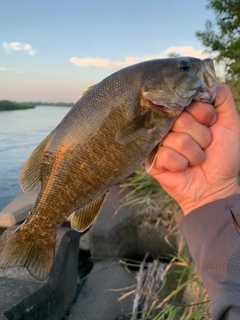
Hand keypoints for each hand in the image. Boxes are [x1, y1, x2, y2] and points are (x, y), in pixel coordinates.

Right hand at [149, 85, 239, 213]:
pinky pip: (167, 154)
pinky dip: (182, 164)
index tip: (211, 125)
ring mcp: (160, 142)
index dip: (203, 114)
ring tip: (196, 160)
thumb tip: (209, 83)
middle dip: (201, 137)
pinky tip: (183, 168)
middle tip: (205, 146)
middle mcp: (171, 126)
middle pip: (181, 120)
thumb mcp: (231, 124)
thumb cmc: (223, 157)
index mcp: (186, 115)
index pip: (188, 101)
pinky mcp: (153, 159)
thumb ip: (223, 99)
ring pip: (176, 139)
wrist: (215, 186)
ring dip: (194, 153)